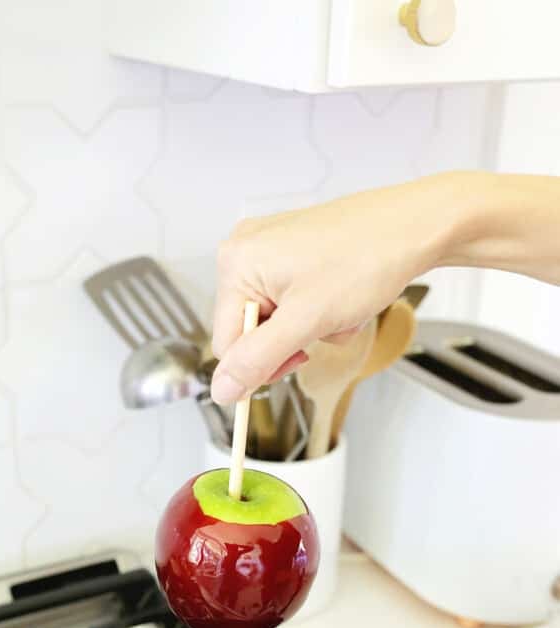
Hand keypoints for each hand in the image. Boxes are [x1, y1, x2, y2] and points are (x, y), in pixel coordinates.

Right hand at [210, 173, 462, 403]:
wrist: (415, 226)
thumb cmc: (366, 259)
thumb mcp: (306, 322)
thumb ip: (258, 360)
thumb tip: (222, 390)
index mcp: (236, 263)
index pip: (227, 343)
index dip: (262, 363)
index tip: (298, 360)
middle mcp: (245, 251)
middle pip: (251, 331)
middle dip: (292, 341)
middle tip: (326, 327)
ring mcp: (270, 250)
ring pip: (277, 321)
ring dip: (311, 329)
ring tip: (341, 309)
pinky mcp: (293, 253)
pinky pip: (293, 303)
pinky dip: (318, 312)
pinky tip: (343, 298)